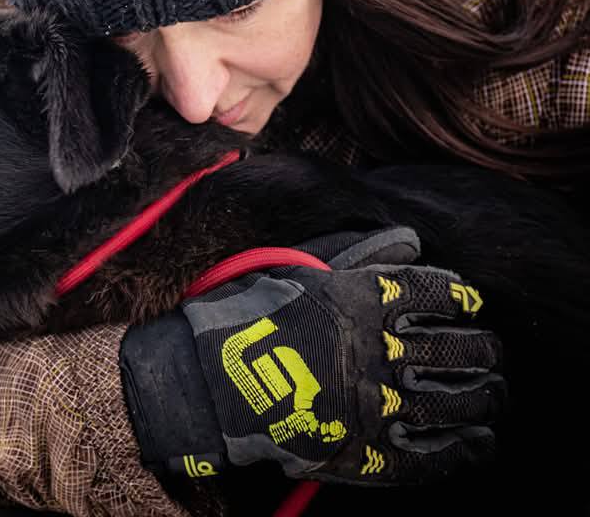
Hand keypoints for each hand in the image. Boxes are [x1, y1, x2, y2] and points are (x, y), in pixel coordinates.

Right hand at [119, 227, 504, 484]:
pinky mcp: (366, 451)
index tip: (467, 302)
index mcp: (359, 302)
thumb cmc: (243, 318)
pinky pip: (431, 455)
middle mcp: (376, 352)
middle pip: (457, 348)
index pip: (436, 293)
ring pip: (455, 401)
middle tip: (488, 348)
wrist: (204, 383)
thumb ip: (356, 254)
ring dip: (482, 393)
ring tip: (490, 389)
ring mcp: (374, 404)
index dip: (460, 298)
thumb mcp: (295, 271)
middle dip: (482, 347)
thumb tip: (409, 239)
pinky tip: (476, 440)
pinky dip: (462, 448)